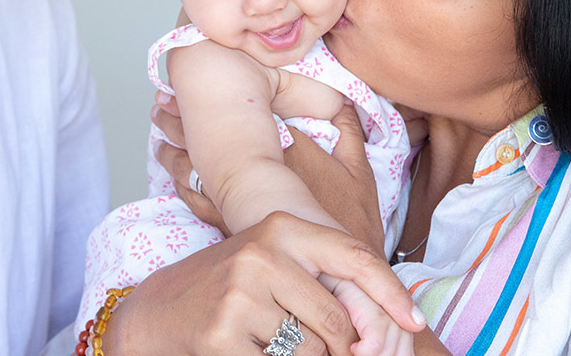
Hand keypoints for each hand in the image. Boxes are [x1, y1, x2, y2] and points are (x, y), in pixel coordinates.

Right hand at [107, 212, 425, 355]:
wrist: (155, 311)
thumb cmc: (227, 288)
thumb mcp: (272, 263)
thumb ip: (319, 277)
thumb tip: (379, 321)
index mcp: (281, 228)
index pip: (354, 258)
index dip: (391, 294)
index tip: (415, 323)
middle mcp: (262, 253)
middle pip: (338, 320)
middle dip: (340, 349)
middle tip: (314, 346)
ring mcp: (241, 294)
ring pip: (313, 351)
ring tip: (270, 343)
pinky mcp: (223, 335)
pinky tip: (250, 352)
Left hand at [153, 94, 385, 248]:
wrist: (337, 281)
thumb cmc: (350, 225)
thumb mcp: (360, 175)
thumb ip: (350, 134)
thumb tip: (343, 103)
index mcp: (287, 151)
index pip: (243, 113)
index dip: (214, 96)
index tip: (196, 82)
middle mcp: (256, 171)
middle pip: (208, 135)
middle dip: (184, 115)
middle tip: (163, 98)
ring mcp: (238, 199)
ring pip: (194, 164)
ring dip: (175, 142)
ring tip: (159, 119)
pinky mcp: (228, 224)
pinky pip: (193, 195)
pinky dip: (178, 175)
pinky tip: (169, 164)